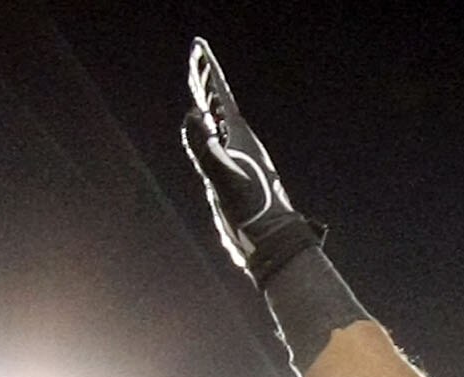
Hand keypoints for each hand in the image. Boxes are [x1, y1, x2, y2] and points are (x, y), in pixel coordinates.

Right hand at [181, 39, 321, 284]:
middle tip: (197, 56)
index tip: (199, 47)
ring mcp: (237, 161)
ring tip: (200, 84)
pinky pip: (217, 144)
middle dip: (206, 80)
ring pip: (219, 123)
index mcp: (240, 139)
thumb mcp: (225, 178)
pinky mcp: (233, 177)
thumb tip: (193, 115)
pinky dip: (208, 128)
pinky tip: (207, 128)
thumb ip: (206, 148)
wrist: (271, 243)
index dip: (208, 72)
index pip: (220, 98)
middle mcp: (240, 146)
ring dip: (207, 101)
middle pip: (219, 105)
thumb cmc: (253, 212)